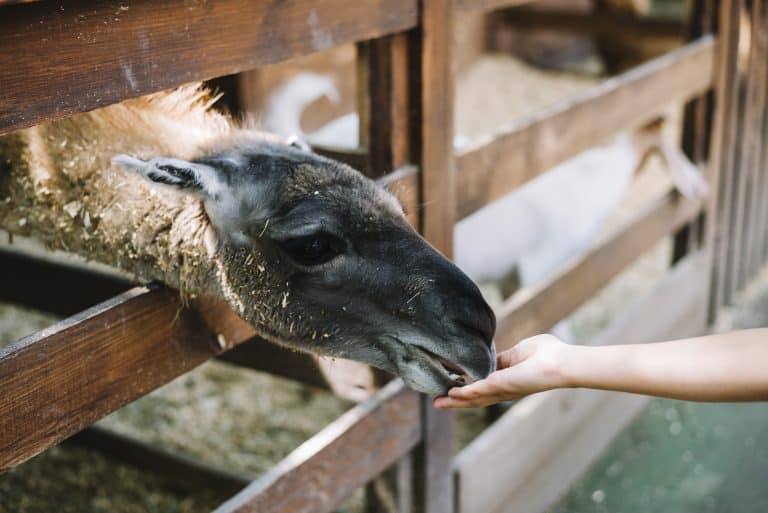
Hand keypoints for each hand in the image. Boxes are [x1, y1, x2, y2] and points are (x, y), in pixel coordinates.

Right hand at [433, 334, 570, 407]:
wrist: (561, 362)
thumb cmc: (548, 353)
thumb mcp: (521, 351)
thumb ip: (506, 357)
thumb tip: (495, 358)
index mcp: (508, 380)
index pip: (482, 385)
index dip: (467, 387)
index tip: (452, 388)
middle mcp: (503, 389)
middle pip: (475, 398)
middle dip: (456, 401)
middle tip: (437, 403)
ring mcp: (501, 389)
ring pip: (473, 398)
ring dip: (455, 401)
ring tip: (438, 403)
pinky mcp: (501, 385)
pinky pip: (477, 390)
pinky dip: (464, 394)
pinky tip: (450, 395)